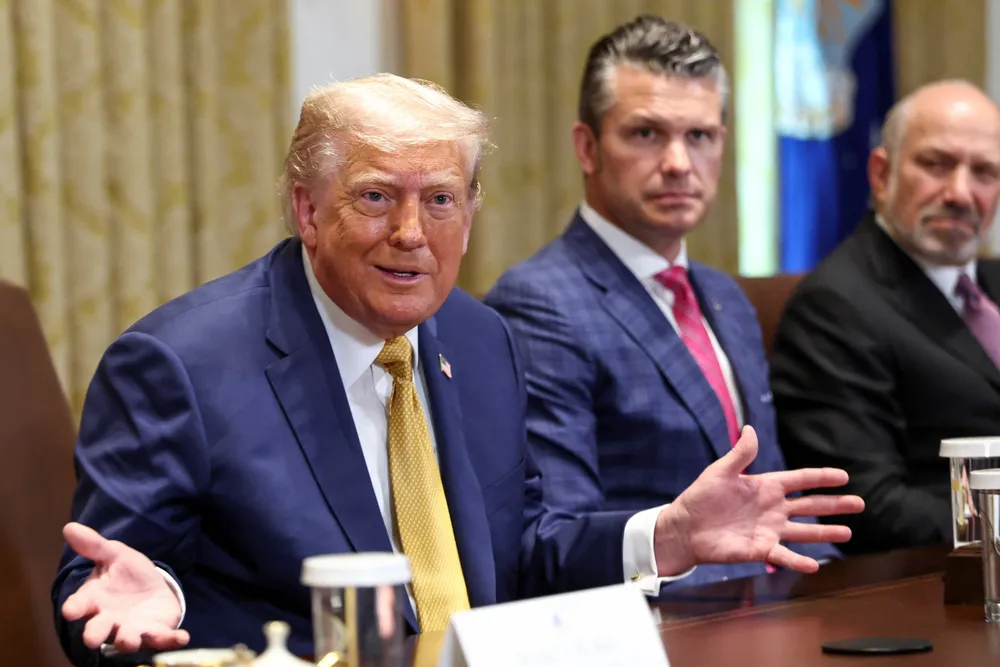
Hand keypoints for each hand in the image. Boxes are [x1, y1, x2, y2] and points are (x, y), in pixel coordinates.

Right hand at [61, 522, 188, 653]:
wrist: (152, 588)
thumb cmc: (126, 574)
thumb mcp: (114, 555)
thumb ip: (94, 545)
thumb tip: (69, 527)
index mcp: (94, 600)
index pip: (79, 605)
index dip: (74, 608)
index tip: (70, 611)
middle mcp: (109, 619)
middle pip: (98, 630)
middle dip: (95, 634)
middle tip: (92, 638)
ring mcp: (132, 629)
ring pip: (127, 640)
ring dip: (127, 641)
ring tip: (129, 639)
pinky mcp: (155, 632)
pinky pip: (162, 639)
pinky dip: (171, 640)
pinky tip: (182, 637)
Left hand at [653, 426, 864, 575]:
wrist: (685, 527)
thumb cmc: (701, 498)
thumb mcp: (720, 471)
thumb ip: (740, 454)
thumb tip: (750, 429)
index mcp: (765, 486)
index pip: (800, 480)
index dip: (821, 477)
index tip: (844, 475)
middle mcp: (772, 509)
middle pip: (810, 506)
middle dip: (835, 505)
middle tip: (860, 503)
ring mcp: (769, 530)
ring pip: (804, 532)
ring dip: (826, 532)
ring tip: (848, 532)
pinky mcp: (760, 550)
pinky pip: (783, 555)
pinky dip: (799, 560)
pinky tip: (816, 564)